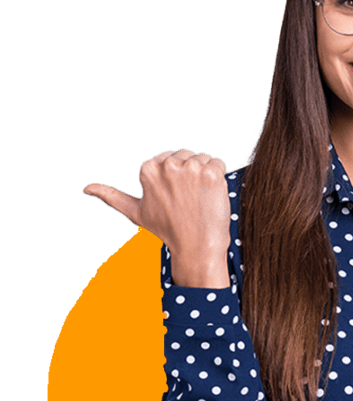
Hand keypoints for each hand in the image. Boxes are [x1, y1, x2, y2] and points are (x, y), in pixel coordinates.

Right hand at [83, 149, 231, 287]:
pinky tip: (212, 193)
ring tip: (199, 197)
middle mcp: (167, 164)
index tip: (175, 196)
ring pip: (203, 158)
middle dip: (191, 173)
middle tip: (188, 199)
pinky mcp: (211, 172)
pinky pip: (219, 162)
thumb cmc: (167, 229)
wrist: (196, 245)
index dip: (176, 178)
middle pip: (187, 155)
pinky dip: (219, 176)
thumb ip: (110, 196)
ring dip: (205, 174)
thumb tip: (85, 188)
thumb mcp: (135, 211)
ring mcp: (190, 167)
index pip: (169, 159)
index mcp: (147, 168)